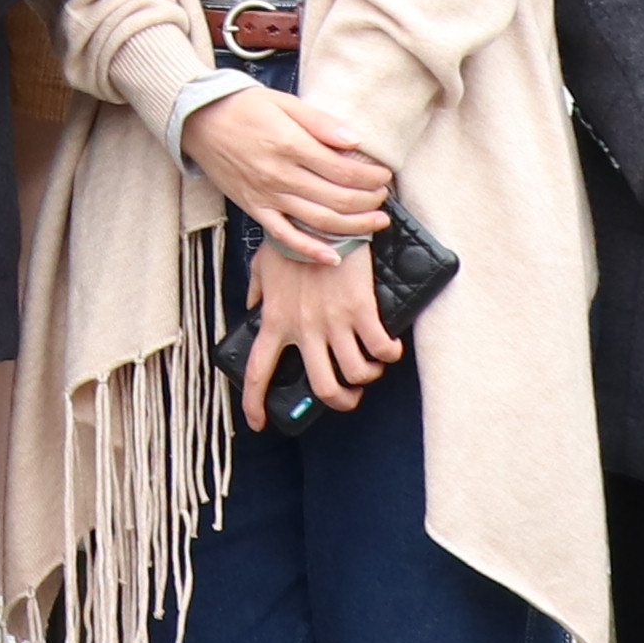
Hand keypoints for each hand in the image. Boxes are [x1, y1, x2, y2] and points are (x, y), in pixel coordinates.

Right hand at [183, 84, 394, 259]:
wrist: (198, 120)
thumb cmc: (243, 107)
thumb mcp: (284, 102)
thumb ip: (320, 122)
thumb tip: (355, 140)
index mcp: (290, 145)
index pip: (343, 169)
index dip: (370, 176)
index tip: (384, 175)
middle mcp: (280, 175)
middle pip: (337, 198)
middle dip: (368, 201)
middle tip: (383, 197)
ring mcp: (267, 196)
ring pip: (319, 220)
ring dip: (354, 225)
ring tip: (376, 222)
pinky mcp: (254, 209)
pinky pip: (284, 236)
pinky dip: (309, 250)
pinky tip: (332, 257)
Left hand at [242, 234, 400, 426]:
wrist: (321, 219)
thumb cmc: (292, 239)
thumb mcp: (262, 266)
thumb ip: (256, 291)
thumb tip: (253, 306)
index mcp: (275, 320)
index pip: (258, 372)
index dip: (255, 404)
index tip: (258, 423)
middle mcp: (303, 329)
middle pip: (323, 387)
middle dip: (341, 400)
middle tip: (348, 395)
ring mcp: (333, 321)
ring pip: (355, 374)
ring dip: (367, 377)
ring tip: (370, 366)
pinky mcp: (360, 310)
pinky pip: (381, 349)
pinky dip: (389, 355)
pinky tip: (390, 348)